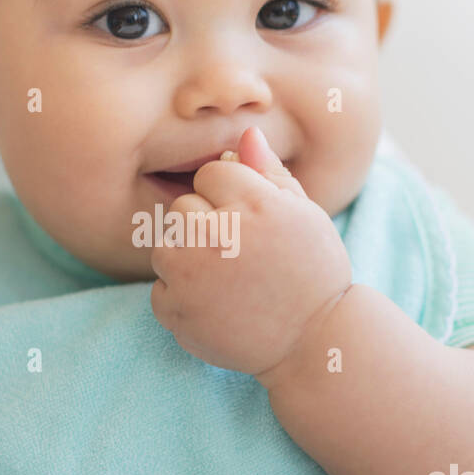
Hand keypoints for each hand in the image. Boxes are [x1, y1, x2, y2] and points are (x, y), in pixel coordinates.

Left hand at [149, 125, 351, 377]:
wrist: (313, 342)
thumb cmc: (313, 273)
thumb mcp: (304, 215)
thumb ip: (270, 172)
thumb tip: (245, 132)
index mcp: (253, 203)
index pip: (211, 173)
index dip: (232, 198)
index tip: (254, 225)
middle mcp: (218, 234)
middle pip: (183, 207)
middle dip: (205, 226)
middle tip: (240, 256)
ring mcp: (192, 275)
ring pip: (164, 245)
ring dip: (186, 259)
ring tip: (226, 280)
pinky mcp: (177, 311)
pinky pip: (160, 289)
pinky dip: (181, 299)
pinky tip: (217, 307)